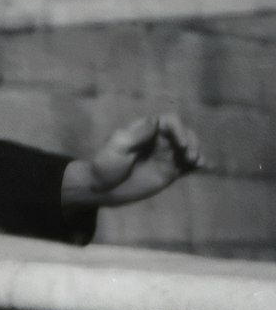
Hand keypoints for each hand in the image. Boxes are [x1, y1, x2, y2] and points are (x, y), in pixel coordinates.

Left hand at [63, 113, 204, 208]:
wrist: (102, 189)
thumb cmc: (106, 165)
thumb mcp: (117, 148)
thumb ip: (135, 135)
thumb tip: (155, 120)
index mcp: (147, 129)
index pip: (170, 122)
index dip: (179, 129)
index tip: (179, 145)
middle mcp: (159, 140)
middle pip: (184, 133)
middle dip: (191, 142)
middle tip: (190, 157)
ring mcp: (166, 156)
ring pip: (188, 148)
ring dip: (197, 152)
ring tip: (198, 163)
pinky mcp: (170, 172)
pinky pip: (188, 165)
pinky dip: (199, 165)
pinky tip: (208, 168)